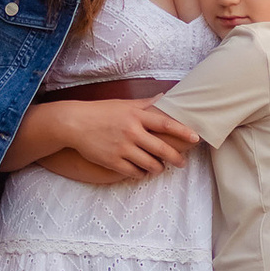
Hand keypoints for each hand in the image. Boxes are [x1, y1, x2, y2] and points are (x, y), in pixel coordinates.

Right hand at [55, 98, 199, 182]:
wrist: (74, 123)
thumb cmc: (100, 112)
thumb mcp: (123, 104)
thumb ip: (145, 103)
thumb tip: (164, 96)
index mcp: (136, 116)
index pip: (165, 124)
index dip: (182, 131)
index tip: (195, 138)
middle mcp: (132, 132)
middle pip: (161, 149)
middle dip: (175, 158)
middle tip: (182, 162)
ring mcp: (122, 148)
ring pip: (150, 164)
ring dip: (158, 168)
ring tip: (160, 168)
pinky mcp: (112, 161)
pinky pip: (134, 172)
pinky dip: (142, 174)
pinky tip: (143, 172)